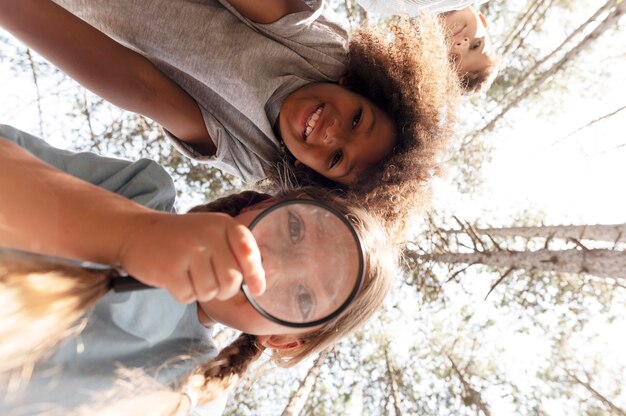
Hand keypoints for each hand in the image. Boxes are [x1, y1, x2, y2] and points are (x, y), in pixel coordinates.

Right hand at [117, 211, 264, 303]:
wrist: (136, 231)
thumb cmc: (181, 239)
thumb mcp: (212, 234)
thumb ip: (236, 254)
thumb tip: (260, 287)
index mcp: (223, 224)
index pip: (249, 252)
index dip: (255, 274)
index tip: (257, 288)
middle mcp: (208, 235)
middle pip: (232, 280)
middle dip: (223, 289)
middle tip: (208, 279)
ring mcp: (188, 251)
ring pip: (210, 292)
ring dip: (200, 291)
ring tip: (188, 274)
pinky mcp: (170, 269)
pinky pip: (188, 297)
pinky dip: (182, 294)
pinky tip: (174, 278)